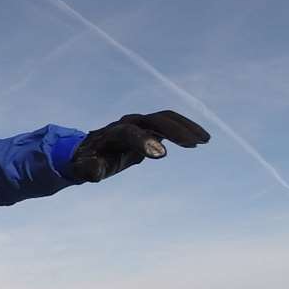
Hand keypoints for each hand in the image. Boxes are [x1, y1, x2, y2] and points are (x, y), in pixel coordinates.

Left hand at [68, 110, 208, 182]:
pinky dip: (185, 129)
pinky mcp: (149, 128)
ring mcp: (140, 123)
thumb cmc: (86, 162)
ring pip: (165, 118)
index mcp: (112, 134)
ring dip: (185, 126)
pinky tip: (199, 141)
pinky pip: (170, 123)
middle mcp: (128, 123)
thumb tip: (96, 168)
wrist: (87, 150)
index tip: (162, 155)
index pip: (129, 133)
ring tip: (204, 140)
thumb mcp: (84, 169)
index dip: (144, 141)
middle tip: (195, 144)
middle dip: (174, 130)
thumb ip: (90, 169)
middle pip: (154, 120)